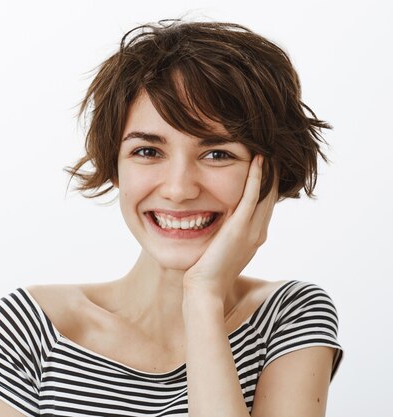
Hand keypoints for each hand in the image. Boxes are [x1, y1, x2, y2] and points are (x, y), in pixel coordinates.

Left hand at [182, 155, 278, 301]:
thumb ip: (226, 235)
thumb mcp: (221, 250)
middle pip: (270, 196)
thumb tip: (219, 224)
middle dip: (272, 173)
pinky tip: (257, 160)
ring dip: (268, 170)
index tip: (266, 164)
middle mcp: (258, 233)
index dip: (268, 184)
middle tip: (272, 150)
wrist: (205, 290)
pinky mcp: (240, 229)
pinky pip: (251, 197)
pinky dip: (255, 177)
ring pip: (265, 193)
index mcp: (254, 237)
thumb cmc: (206, 273)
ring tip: (269, 149)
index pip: (265, 205)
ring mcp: (252, 231)